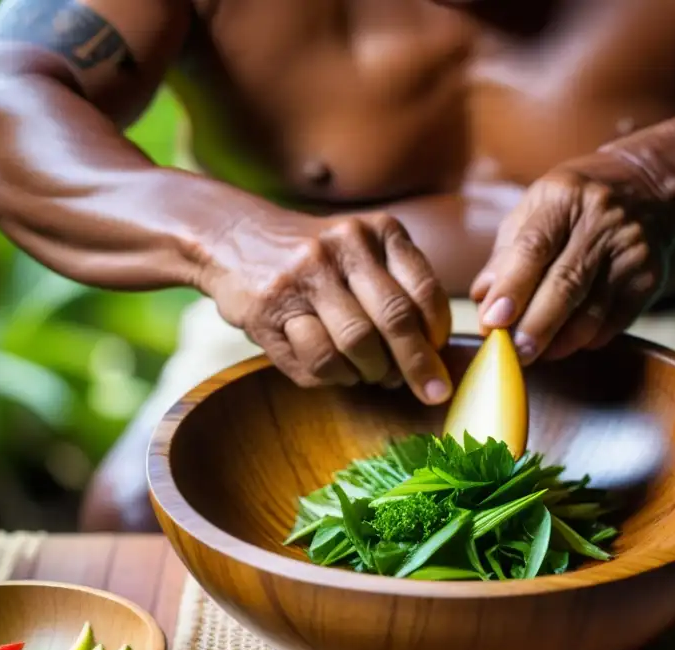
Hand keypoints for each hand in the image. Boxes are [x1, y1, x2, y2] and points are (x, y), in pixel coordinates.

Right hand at [199, 210, 453, 404]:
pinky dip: (334, 376)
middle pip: (395, 319)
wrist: (233, 238)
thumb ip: (401, 289)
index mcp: (378, 230)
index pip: (425, 291)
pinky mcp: (270, 306)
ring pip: (357, 343)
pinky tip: (336, 370)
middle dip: (418, 366)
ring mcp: (304, 274)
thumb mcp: (365, 253)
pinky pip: (317, 359)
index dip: (438, 335)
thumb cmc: (318, 260)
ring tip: (371, 374)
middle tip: (432, 393)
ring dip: (372, 372)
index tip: (441, 361)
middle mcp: (343, 245)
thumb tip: (436, 355)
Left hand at [470, 154, 672, 363]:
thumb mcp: (534, 209)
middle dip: (534, 326)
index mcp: (564, 198)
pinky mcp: (649, 279)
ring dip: (558, 341)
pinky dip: (584, 340)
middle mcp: (601, 222)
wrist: (648, 188)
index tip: (491, 321)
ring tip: (533, 354)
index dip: (511, 288)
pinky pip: (613, 324)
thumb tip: (481, 299)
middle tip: (511, 355)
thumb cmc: (575, 204)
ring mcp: (630, 252)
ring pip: (591, 312)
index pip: (534, 247)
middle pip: (565, 284)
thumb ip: (505, 254)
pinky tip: (565, 341)